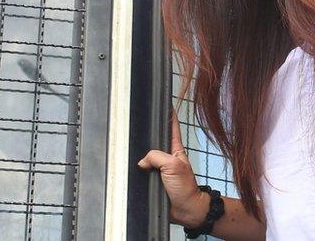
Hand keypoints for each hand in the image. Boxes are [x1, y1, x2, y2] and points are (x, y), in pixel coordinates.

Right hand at [137, 111, 208, 226]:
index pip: (171, 128)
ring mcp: (159, 170)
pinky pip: (141, 175)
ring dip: (139, 158)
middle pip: (154, 143)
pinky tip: (129, 170)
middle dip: (147, 137)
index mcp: (175, 150)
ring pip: (146, 159)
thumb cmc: (186, 188)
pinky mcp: (152, 182)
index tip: (165, 103)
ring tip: (129, 148)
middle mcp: (166, 159)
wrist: (186, 210)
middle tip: (138, 125)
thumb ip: (156, 157)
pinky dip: (135, 173)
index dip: (169, 116)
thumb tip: (142, 162)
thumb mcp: (173, 166)